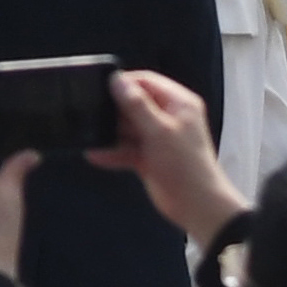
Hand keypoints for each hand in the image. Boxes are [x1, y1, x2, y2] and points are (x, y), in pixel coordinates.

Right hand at [93, 66, 244, 240]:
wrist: (197, 207)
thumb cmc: (184, 164)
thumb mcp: (159, 130)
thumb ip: (136, 105)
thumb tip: (116, 79)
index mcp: (178, 104)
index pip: (147, 82)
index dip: (124, 83)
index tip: (100, 87)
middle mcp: (168, 117)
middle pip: (135, 104)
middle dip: (114, 110)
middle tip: (90, 112)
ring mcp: (158, 139)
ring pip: (129, 128)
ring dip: (111, 133)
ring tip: (89, 134)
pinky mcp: (150, 158)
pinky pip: (128, 149)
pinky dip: (114, 152)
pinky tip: (95, 155)